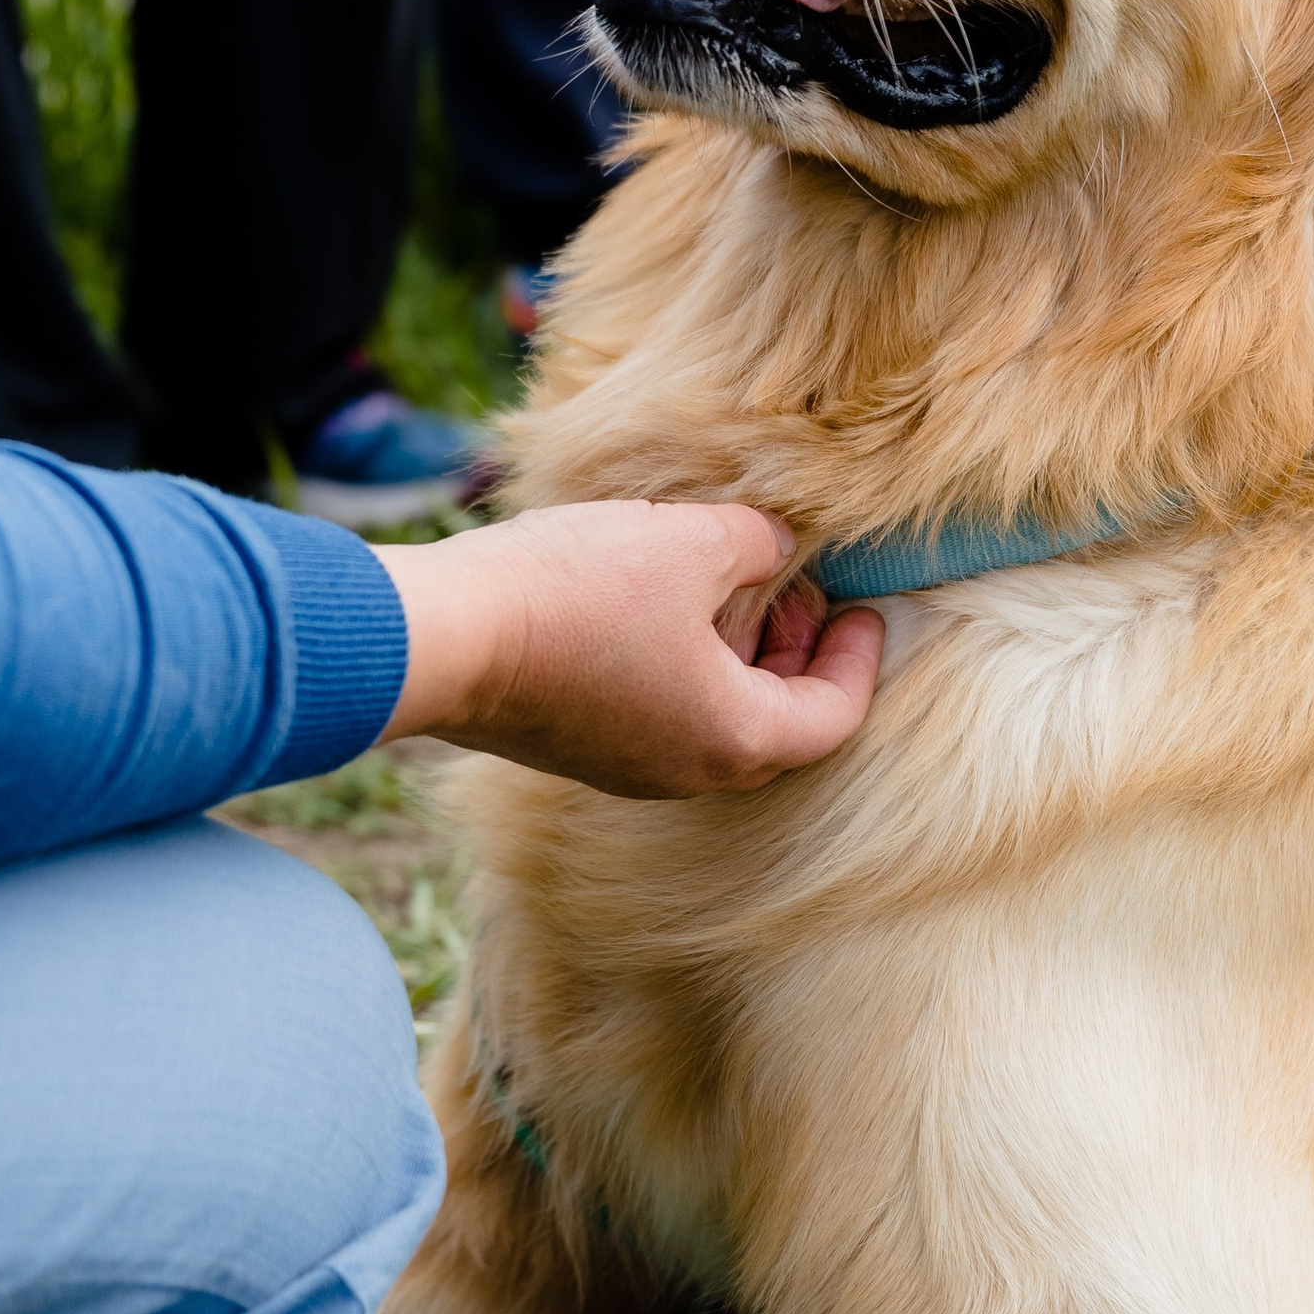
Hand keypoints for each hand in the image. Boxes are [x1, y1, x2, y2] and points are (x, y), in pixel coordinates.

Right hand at [380, 500, 882, 796]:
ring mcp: (627, 767)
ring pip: (713, 716)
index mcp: (737, 738)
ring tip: (727, 579)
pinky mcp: (577, 746)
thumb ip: (759, 543)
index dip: (859, 656)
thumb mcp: (693, 541)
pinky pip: (657, 710)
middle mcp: (689, 772)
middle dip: (796, 652)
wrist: (447, 636)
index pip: (834, 715)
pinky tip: (659, 597)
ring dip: (735, 653)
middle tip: (796, 588)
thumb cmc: (580, 593)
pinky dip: (682, 662)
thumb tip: (775, 548)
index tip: (866, 608)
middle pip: (775, 724)